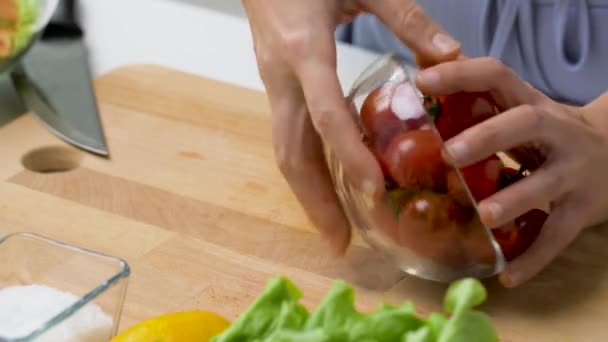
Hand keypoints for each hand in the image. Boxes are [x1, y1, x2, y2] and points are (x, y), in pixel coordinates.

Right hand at [242, 0, 460, 253]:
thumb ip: (406, 18)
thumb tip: (451, 56)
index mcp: (303, 51)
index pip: (325, 113)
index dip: (348, 155)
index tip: (374, 191)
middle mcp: (281, 78)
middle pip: (291, 151)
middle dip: (315, 200)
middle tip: (340, 242)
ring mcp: (273, 86)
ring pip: (284, 151)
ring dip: (307, 195)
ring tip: (333, 231)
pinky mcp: (275, 90)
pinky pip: (288, 139)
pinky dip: (307, 172)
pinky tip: (328, 188)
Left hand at [416, 57, 607, 286]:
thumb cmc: (546, 133)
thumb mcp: (518, 108)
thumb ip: (477, 98)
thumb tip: (421, 78)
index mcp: (529, 102)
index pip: (496, 74)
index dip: (460, 74)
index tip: (422, 81)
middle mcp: (555, 130)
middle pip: (526, 123)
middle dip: (488, 136)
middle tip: (449, 153)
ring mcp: (573, 170)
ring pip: (546, 183)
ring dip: (515, 199)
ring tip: (486, 215)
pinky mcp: (584, 208)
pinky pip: (559, 235)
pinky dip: (535, 257)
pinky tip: (508, 277)